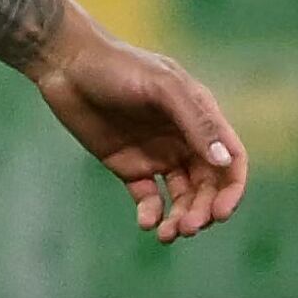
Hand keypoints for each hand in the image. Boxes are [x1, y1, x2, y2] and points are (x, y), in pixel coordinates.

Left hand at [29, 26, 247, 244]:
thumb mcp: (161, 86)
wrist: (65, 63)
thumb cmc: (117, 66)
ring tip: (168, 234)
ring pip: (181, 198)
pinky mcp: (128, 167)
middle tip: (188, 227)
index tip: (221, 212)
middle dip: (203, 211)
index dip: (232, 189)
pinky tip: (146, 222)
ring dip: (181, 218)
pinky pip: (148, 199)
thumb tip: (224, 161)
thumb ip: (195, 121)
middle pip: (207, 187)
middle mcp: (183, 140)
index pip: (230, 160)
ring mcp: (157, 155)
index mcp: (200, 118)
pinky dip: (151, 214)